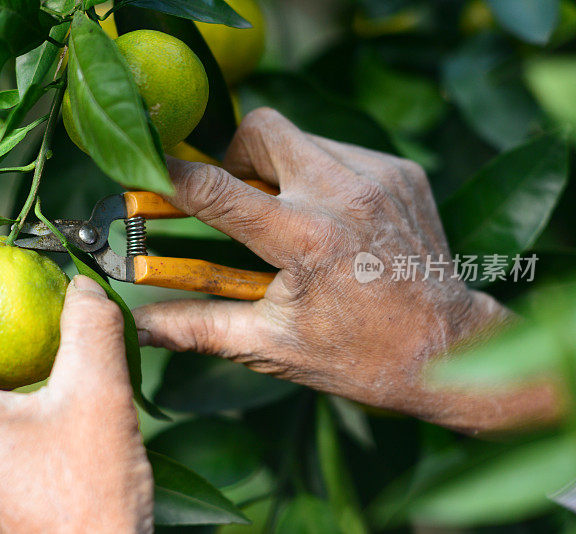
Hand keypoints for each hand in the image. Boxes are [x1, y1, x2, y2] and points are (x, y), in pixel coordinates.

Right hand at [134, 108, 561, 433]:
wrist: (449, 349)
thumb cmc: (358, 355)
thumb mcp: (270, 347)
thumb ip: (197, 328)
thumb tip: (137, 326)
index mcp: (306, 239)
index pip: (217, 190)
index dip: (171, 176)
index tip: (147, 170)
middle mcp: (344, 194)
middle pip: (262, 128)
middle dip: (236, 155)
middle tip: (241, 201)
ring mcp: (379, 176)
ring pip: (301, 136)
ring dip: (280, 168)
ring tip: (291, 218)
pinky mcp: (401, 171)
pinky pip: (339, 150)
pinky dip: (320, 175)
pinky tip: (332, 219)